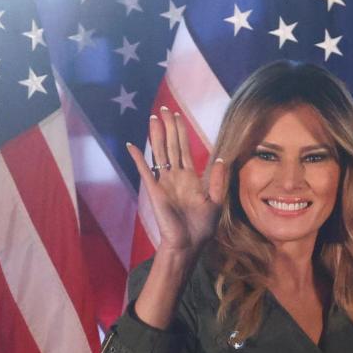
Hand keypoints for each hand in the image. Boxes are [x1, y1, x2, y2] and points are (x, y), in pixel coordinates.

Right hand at [125, 106, 227, 260]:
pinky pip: (145, 171)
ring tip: (153, 118)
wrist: (188, 243)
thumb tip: (221, 159)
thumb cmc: (202, 227)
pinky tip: (132, 145)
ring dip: (156, 135)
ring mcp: (164, 182)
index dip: (180, 132)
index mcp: (189, 177)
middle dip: (168, 127)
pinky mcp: (155, 190)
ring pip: (159, 153)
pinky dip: (138, 158)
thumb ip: (217, 181)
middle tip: (164, 108)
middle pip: (170, 145)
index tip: (177, 115)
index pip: (183, 149)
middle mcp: (175, 176)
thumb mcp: (216, 202)